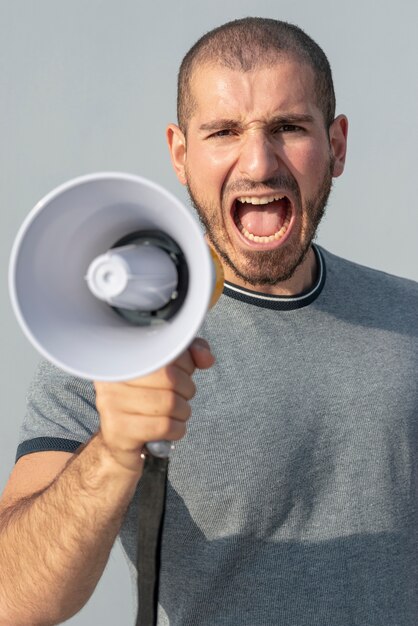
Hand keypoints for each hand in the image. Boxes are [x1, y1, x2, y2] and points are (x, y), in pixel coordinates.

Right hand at [94, 338, 214, 472]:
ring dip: (183, 412)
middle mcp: (112, 377)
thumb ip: (189, 355)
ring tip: (174, 414)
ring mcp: (111, 404)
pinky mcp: (118, 431)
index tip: (182, 374)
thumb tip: (206, 358)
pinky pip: (164, 426)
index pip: (167, 351)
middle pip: (170, 377)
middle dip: (186, 390)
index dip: (186, 364)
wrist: (120, 442)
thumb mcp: (169, 371)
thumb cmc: (146, 401)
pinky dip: (177, 430)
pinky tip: (169, 430)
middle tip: (179, 397)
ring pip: (170, 403)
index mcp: (123, 357)